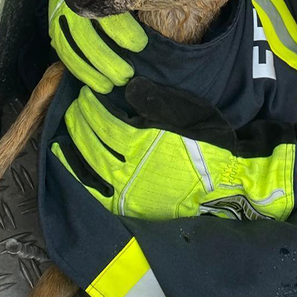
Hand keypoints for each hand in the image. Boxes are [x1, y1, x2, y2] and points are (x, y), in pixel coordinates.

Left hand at [52, 81, 296, 221]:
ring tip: (68, 132)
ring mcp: (126, 191)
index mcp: (141, 141)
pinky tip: (69, 165)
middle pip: (90, 141)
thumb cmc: (210, 146)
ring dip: (74, 146)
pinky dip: (78, 176)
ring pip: (88, 165)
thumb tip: (127, 88)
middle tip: (74, 109)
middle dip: (78, 122)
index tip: (86, 94)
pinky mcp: (129, 208)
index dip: (90, 106)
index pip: (102, 120)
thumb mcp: (187, 114)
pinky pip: (95, 191)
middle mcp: (128, 168)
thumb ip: (154, 101)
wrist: (229, 186)